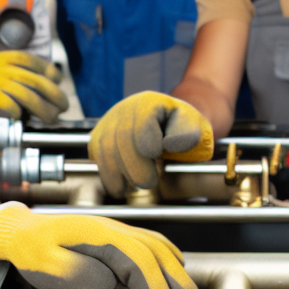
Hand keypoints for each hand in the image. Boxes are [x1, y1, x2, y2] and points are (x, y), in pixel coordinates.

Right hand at [0, 53, 67, 125]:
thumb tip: (47, 81)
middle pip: (38, 83)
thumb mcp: (0, 64)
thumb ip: (19, 70)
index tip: (59, 82)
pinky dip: (19, 114)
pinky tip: (21, 118)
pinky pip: (11, 108)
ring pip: (28, 97)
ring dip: (43, 110)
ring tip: (51, 118)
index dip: (52, 74)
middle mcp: (5, 67)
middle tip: (64, 106)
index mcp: (10, 57)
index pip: (38, 64)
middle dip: (55, 96)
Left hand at [0, 202, 197, 288]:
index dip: (155, 288)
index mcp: (96, 234)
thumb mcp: (45, 265)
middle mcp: (110, 228)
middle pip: (153, 251)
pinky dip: (163, 258)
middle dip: (172, 279)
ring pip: (153, 246)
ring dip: (172, 268)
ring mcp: (112, 232)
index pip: (137, 260)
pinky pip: (145, 244)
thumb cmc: (30, 250)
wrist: (20, 232)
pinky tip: (169, 269)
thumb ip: (77, 275)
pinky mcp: (111, 238)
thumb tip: (109, 284)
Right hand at [88, 92, 213, 198]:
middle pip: (122, 140)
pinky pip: (97, 159)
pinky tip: (124, 184)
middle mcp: (123, 110)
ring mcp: (107, 123)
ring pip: (105, 151)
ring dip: (121, 175)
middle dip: (136, 168)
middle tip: (149, 182)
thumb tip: (170, 144)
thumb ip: (188, 134)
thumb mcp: (191, 126)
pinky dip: (110, 177)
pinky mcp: (97, 138)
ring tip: (137, 184)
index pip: (142, 125)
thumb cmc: (178, 127)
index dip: (149, 145)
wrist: (162, 122)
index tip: (157, 156)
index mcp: (147, 103)